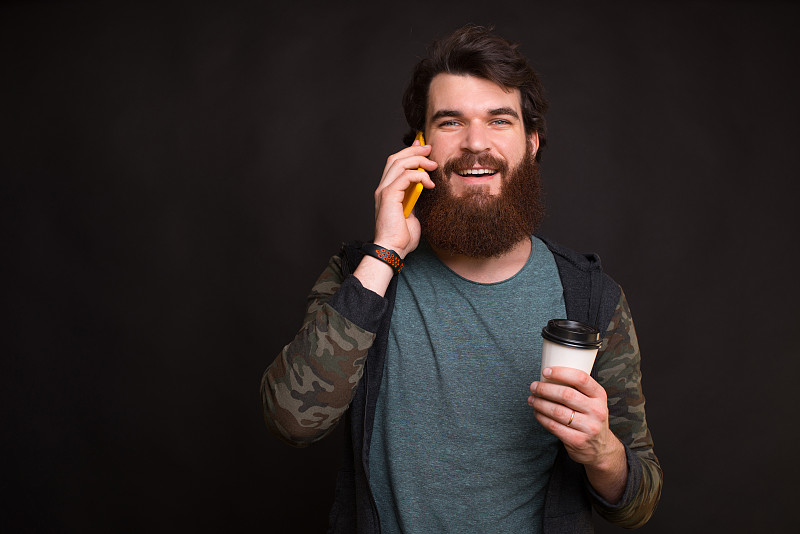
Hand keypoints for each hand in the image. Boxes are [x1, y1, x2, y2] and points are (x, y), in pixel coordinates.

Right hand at [372, 139, 436, 256]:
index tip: (423, 147)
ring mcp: (384, 191)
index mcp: (387, 191)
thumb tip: (423, 190)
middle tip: (430, 149)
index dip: (408, 152)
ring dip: (418, 160)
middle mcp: (383, 188)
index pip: (395, 164)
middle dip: (414, 151)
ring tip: (433, 165)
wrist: (392, 250)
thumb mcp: (412, 214)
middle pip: (396, 158)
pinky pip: (404, 176)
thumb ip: (414, 200)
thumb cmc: (401, 237)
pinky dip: (419, 175)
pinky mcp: (388, 196)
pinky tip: (429, 183)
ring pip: (399, 163)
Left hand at [528, 366, 626, 501]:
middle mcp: (597, 411)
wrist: (600, 448)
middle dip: (545, 389)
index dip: (561, 373)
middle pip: (566, 394)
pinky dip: (541, 417)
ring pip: (557, 411)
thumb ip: (578, 389)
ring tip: (531, 399)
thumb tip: (549, 375)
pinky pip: (554, 426)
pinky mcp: (578, 440)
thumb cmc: (590, 418)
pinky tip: (537, 412)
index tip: (546, 371)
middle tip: (534, 386)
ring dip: (540, 403)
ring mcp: (588, 427)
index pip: (581, 378)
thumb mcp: (593, 401)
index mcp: (600, 396)